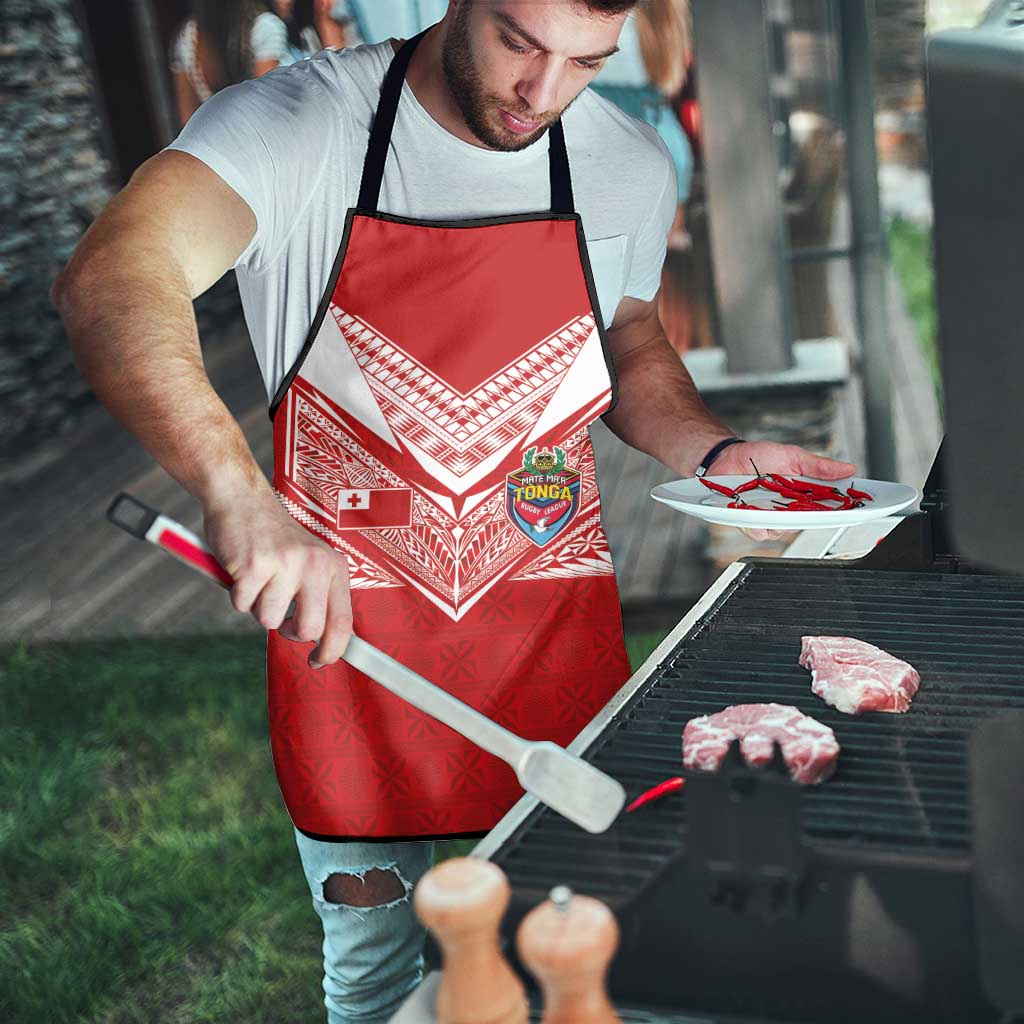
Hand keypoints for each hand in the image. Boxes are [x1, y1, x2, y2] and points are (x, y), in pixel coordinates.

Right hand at [203, 490, 352, 667]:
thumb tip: (325, 642)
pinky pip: (242, 605)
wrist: (241, 499)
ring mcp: (285, 564)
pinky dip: (237, 594)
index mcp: (333, 566)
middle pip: (309, 629)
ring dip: (258, 607)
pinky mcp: (254, 565)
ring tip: (259, 579)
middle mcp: (315, 564)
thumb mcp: (309, 561)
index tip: (319, 662)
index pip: (343, 621)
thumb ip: (318, 596)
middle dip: (290, 633)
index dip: (332, 651)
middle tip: (280, 618)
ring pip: (269, 621)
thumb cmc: (274, 538)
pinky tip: (242, 570)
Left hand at [709, 441, 856, 541]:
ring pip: (784, 531)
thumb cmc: (758, 456)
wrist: (726, 457)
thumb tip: (848, 468)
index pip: (828, 507)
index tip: (857, 508)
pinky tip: (755, 512)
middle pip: (808, 523)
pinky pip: (759, 532)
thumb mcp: (792, 456)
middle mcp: (789, 510)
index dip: (843, 510)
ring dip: (781, 519)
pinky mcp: (750, 523)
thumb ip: (818, 466)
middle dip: (813, 517)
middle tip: (813, 506)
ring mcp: (770, 518)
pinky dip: (758, 524)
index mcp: (803, 495)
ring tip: (775, 503)